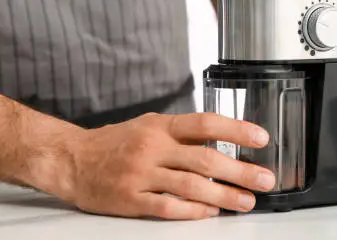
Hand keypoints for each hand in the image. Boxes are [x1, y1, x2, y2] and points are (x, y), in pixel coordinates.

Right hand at [57, 112, 275, 219]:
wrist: (72, 159)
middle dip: (240, 171)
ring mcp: (141, 174)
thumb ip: (182, 133)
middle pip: (205, 158)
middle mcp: (153, 147)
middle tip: (264, 180)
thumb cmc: (115, 142)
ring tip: (245, 202)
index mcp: (160, 126)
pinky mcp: (131, 199)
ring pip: (191, 186)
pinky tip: (211, 214)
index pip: (206, 123)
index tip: (261, 138)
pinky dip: (193, 212)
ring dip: (224, 195)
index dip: (237, 129)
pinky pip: (168, 207)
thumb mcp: (149, 125)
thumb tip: (222, 140)